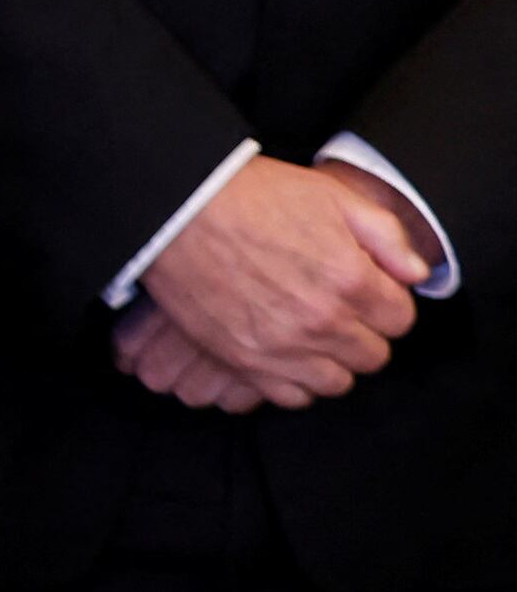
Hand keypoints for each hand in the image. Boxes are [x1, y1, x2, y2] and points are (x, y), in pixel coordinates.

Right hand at [138, 156, 426, 407]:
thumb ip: (386, 236)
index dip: (386, 303)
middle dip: (363, 333)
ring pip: (336, 382)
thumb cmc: (253, 196)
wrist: (177, 210)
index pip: (401, 320)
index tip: (365, 290)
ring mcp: (282, 347)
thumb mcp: (331, 196)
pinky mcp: (244, 361)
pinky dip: (295, 380)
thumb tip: (415, 275)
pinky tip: (285, 353)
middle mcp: (323, 322)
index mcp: (352, 280)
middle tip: (337, 309)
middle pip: (372, 356)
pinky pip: (291, 396)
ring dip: (331, 360)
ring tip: (311, 334)